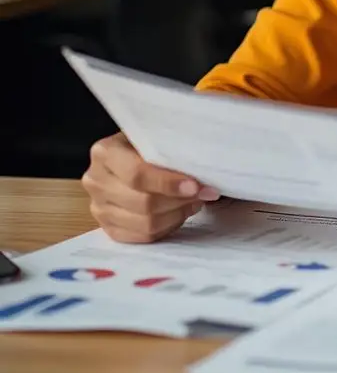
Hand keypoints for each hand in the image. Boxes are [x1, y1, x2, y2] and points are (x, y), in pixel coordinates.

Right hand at [82, 132, 219, 242]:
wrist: (129, 153)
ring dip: (177, 214)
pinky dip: (167, 227)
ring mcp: (99, 208)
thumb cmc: (148, 140)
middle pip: (143, 203)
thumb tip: (201, 170)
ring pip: (145, 223)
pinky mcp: (107, 228)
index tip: (195, 186)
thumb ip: (170, 149)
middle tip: (205, 193)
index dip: (168, 183)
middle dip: (179, 200)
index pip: (137, 174)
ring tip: (196, 201)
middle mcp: (96, 181)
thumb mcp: (155, 135)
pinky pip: (142, 237)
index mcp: (104, 153)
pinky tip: (180, 213)